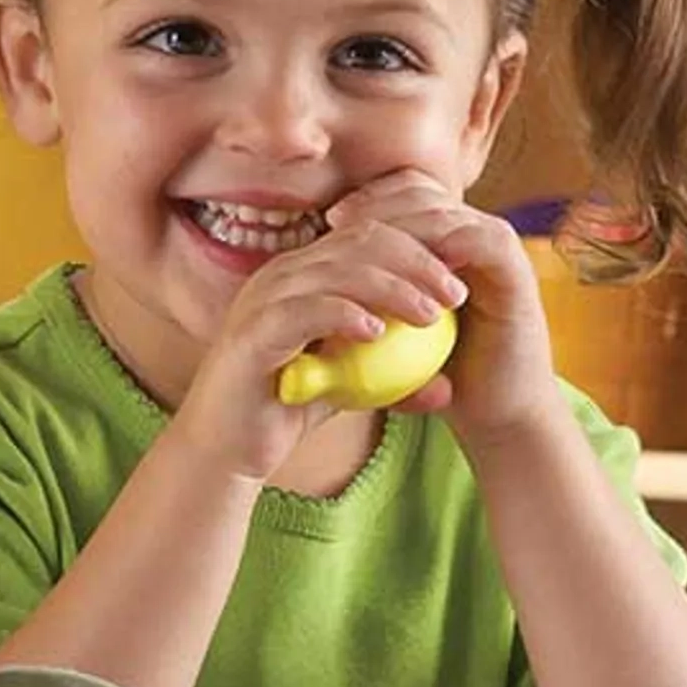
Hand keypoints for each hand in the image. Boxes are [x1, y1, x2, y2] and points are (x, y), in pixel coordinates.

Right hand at [162, 216, 470, 485]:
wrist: (228, 449)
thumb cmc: (287, 413)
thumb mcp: (351, 390)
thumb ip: (392, 380)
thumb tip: (448, 387)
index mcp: (305, 273)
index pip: (369, 236)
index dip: (419, 250)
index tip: (459, 281)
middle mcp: (282, 274)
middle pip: (359, 241)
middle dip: (416, 261)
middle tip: (455, 292)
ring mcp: (263, 299)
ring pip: (336, 270)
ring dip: (391, 287)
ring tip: (429, 315)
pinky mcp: (251, 333)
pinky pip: (304, 311)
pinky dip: (343, 315)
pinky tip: (378, 332)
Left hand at [319, 171, 558, 449]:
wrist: (497, 415)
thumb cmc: (442, 381)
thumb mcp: (392, 337)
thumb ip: (363, 304)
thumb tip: (304, 287)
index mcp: (446, 241)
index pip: (405, 194)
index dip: (369, 200)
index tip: (331, 222)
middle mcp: (473, 234)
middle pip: (422, 191)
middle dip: (377, 202)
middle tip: (339, 222)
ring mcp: (497, 248)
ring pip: (446, 210)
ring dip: (403, 224)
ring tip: (364, 242)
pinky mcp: (516, 270)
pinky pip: (481, 240)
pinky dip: (445, 245)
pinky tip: (412, 265)